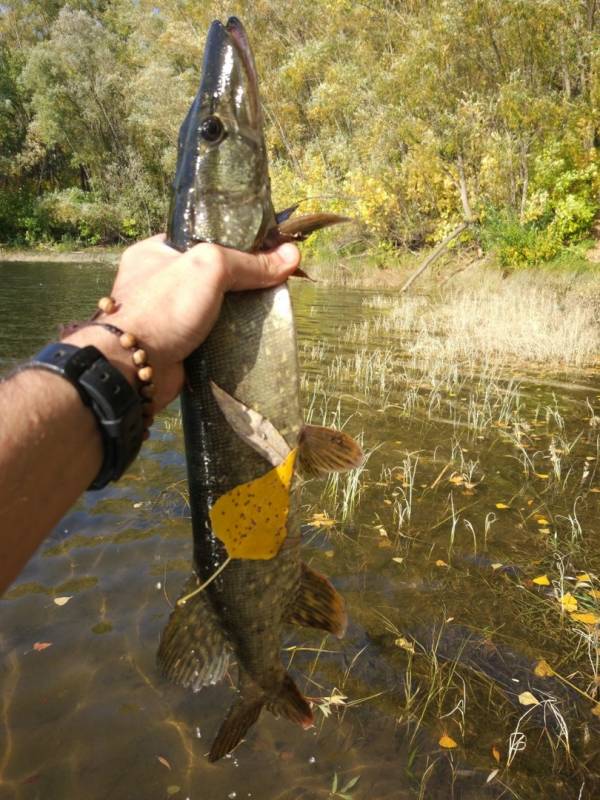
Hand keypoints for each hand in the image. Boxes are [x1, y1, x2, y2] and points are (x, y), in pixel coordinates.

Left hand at [96, 235, 299, 410]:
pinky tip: (253, 336)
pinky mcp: (177, 345)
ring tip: (269, 309)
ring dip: (238, 312)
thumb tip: (292, 256)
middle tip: (273, 282)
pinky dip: (230, 337)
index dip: (236, 242)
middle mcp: (159, 282)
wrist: (132, 369)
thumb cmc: (164, 308)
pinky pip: (211, 335)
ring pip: (214, 307)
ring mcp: (167, 316)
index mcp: (156, 252)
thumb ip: (249, 263)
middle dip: (241, 281)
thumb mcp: (209, 269)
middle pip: (212, 275)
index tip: (267, 250)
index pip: (202, 238)